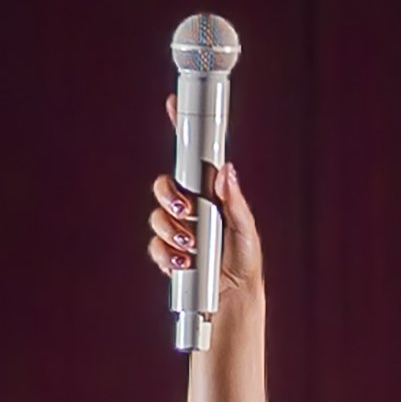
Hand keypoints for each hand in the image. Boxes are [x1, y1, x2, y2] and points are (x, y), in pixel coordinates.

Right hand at [147, 94, 265, 305]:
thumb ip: (234, 201)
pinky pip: (155, 246)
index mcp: (209, 196)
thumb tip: (226, 170)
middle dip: (169, 196)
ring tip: (192, 245)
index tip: (172, 103)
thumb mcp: (245, 229)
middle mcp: (189, 209)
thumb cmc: (244, 259)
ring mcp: (176, 230)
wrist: (234, 297)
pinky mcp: (167, 253)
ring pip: (156, 217)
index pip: (191, 160)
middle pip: (164, 187)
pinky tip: (184, 262)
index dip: (180, 130)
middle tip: (185, 211)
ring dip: (171, 230)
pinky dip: (167, 253)